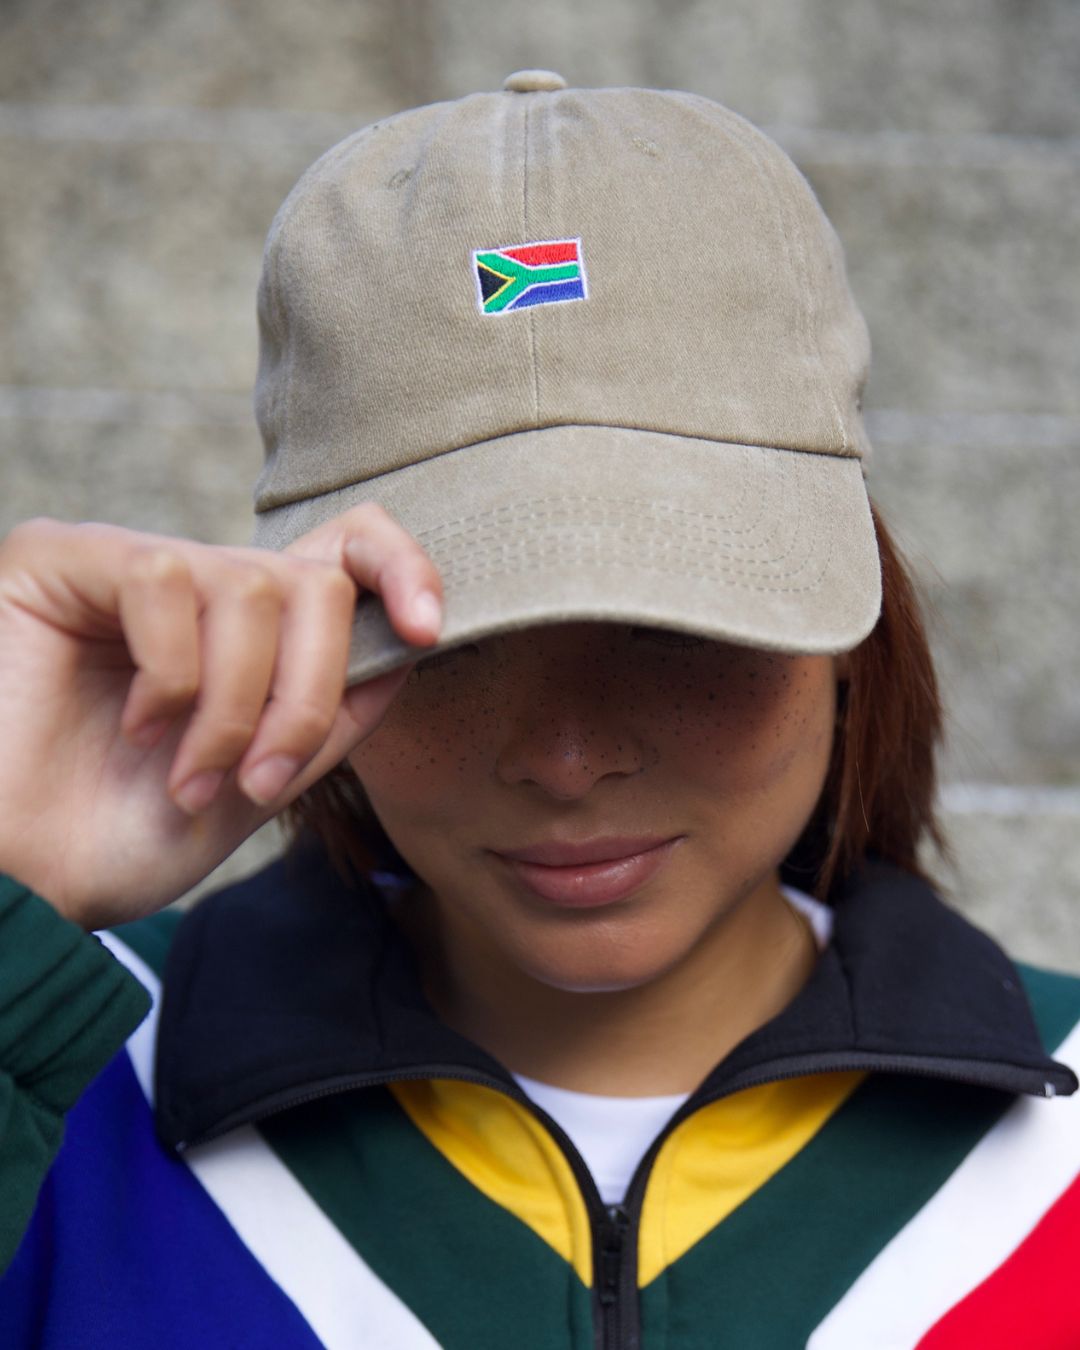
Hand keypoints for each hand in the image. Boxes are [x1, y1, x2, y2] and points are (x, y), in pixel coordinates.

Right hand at [0, 506, 441, 928]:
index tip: (429, 630)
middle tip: (262, 780)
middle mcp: (196, 587)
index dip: (401, 567)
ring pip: (251, 588)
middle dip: (309, 695)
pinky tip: (134, 727)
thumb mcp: (259, 781)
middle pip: (313, 583)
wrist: (26, 888)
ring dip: (236, 706)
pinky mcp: (62, 558)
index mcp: (245, 633)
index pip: (342, 549)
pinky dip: (171, 675)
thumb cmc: (127, 837)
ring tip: (190, 779)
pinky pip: (163, 580)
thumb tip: (402, 651)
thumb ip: (330, 716)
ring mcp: (129, 566)